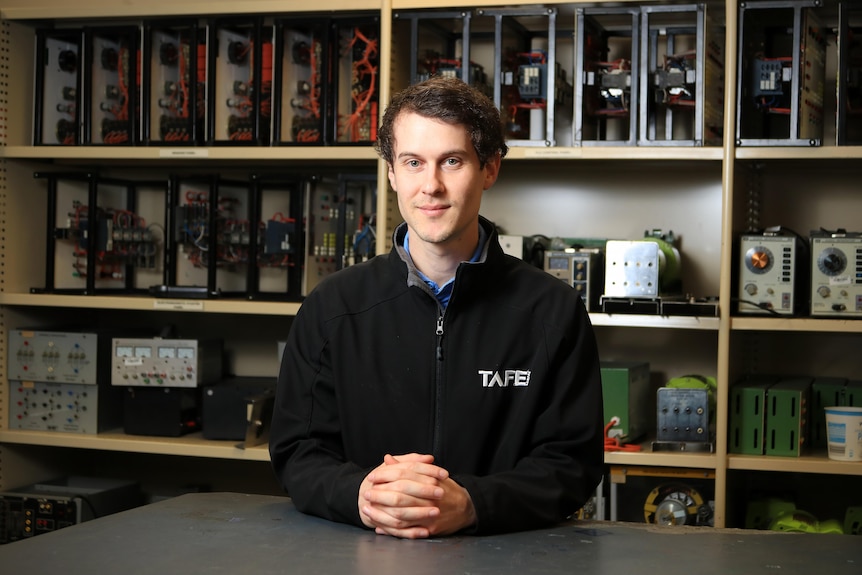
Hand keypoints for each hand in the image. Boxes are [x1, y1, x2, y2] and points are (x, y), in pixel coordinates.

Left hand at [358, 453, 475, 538]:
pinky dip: (390, 530)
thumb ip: (409, 465)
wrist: (466, 507)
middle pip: (400, 495)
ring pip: (401, 515)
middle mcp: (430, 496)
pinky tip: (378, 527)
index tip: (372, 477)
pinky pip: (407, 531)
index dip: (385, 475)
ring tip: (367, 510)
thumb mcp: (429, 472)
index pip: (403, 474)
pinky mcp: (430, 528)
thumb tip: (388, 459)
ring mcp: (430, 513)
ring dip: (381, 514)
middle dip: (380, 495)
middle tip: (366, 494)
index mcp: (429, 479)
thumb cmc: (445, 488)